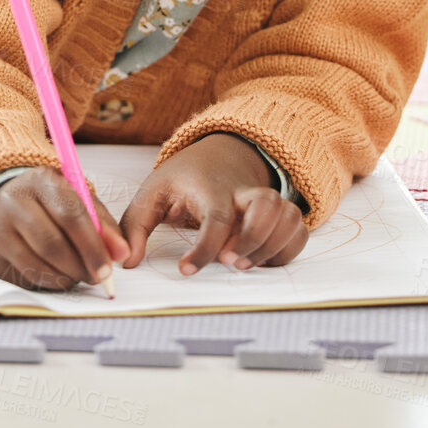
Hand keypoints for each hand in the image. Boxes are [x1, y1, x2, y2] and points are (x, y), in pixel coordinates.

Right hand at [0, 167, 127, 290]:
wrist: (7, 205)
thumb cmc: (52, 204)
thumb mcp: (80, 202)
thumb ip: (105, 226)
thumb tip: (122, 254)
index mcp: (41, 180)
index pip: (70, 214)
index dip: (93, 245)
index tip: (110, 268)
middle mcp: (13, 201)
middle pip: (52, 244)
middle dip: (81, 266)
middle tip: (98, 277)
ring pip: (40, 266)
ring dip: (67, 277)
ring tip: (79, 273)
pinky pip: (27, 279)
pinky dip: (49, 282)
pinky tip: (57, 273)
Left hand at [119, 133, 307, 275]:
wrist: (217, 157)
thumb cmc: (183, 180)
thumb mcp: (152, 194)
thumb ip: (135, 227)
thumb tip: (128, 262)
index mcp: (211, 188)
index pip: (216, 217)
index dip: (205, 248)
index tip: (187, 270)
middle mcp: (245, 193)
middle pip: (267, 209)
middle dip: (252, 241)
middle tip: (228, 263)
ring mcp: (267, 202)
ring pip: (288, 218)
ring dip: (271, 247)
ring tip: (241, 264)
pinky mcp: (280, 215)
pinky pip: (299, 232)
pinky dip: (287, 250)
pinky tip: (260, 260)